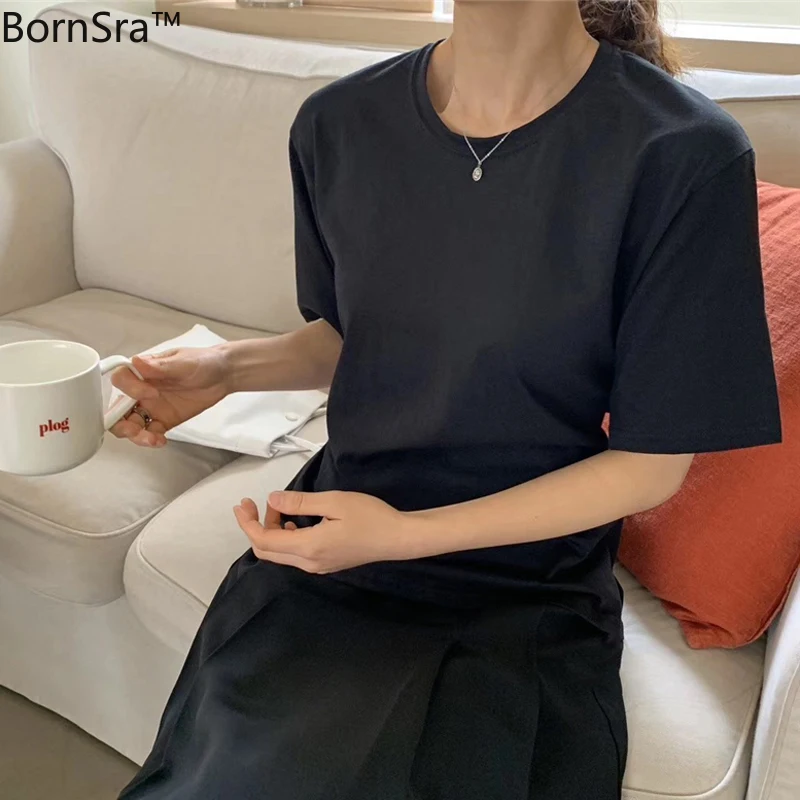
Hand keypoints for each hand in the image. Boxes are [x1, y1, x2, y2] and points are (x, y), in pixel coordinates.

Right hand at [109, 346, 231, 446]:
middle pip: (118, 408)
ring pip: (131, 424)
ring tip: (151, 439)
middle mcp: (143, 390)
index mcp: (143, 372)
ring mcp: (152, 407)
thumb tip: (137, 361)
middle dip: (120, 422)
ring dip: (135, 435)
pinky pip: (150, 433)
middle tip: (134, 429)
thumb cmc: (202, 362)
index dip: (130, 389)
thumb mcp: (183, 362)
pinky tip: (160, 441)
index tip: (151, 393)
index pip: (121, 380)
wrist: (223, 375)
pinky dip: (151, 440)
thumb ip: (161, 365)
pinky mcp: (164, 420)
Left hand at [233, 491, 417, 573]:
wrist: (397, 538)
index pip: (263, 540)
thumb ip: (300, 503)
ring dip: (272, 531)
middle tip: (257, 503)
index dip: (247, 522)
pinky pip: (294, 555)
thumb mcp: (333, 501)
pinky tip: (295, 522)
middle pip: (266, 551)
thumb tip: (272, 500)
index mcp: (308, 547)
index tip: (243, 503)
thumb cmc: (370, 516)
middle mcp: (308, 562)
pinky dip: (285, 538)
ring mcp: (317, 566)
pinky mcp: (325, 564)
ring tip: (282, 508)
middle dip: (256, 526)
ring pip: (279, 554)